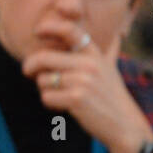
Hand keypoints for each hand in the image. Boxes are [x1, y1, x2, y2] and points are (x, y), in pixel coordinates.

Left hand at [20, 17, 152, 152]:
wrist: (124, 125)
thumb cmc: (112, 97)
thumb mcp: (111, 70)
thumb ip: (110, 51)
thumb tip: (119, 34)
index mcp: (94, 54)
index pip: (70, 30)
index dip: (49, 27)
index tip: (37, 31)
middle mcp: (89, 64)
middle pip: (43, 57)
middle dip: (30, 66)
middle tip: (27, 72)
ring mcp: (83, 81)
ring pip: (43, 80)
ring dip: (45, 89)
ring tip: (60, 95)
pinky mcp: (77, 98)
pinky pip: (46, 97)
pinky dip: (50, 103)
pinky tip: (63, 106)